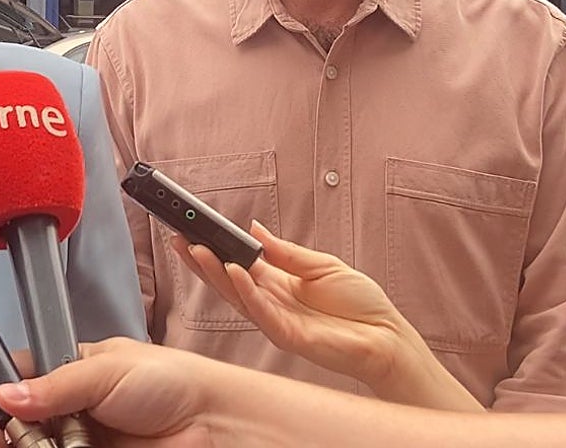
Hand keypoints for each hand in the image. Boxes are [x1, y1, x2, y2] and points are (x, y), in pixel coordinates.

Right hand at [0, 339, 211, 447]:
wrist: (216, 426)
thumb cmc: (172, 382)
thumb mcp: (106, 369)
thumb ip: (54, 384)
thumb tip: (8, 394)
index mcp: (73, 371)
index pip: (21, 374)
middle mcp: (74, 410)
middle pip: (20, 420)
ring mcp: (83, 442)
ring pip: (34, 447)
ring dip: (15, 447)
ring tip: (6, 447)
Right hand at [174, 222, 479, 408]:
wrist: (387, 338)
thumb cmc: (361, 305)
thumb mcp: (321, 265)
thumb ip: (285, 251)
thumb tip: (254, 229)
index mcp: (277, 285)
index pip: (236, 264)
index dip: (214, 248)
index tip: (192, 229)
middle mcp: (270, 302)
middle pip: (226, 279)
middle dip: (200, 259)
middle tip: (178, 236)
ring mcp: (275, 320)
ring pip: (235, 294)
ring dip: (213, 272)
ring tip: (195, 249)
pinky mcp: (286, 334)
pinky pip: (259, 310)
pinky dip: (244, 290)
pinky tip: (232, 270)